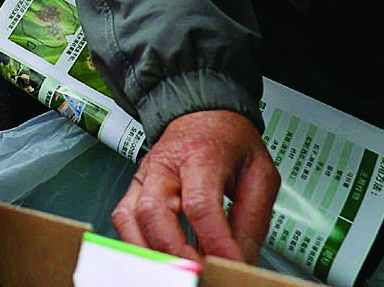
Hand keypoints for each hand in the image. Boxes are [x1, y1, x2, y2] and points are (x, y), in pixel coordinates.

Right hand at [115, 110, 277, 263]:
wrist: (202, 114)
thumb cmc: (231, 143)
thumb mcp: (260, 174)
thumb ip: (252, 218)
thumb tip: (242, 259)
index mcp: (201, 157)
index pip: (200, 205)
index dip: (214, 242)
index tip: (230, 266)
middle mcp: (164, 165)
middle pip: (154, 212)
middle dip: (175, 252)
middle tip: (198, 273)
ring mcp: (144, 175)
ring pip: (130, 217)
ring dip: (151, 251)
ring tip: (177, 270)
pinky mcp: (135, 187)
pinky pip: (122, 218)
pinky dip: (136, 243)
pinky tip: (158, 257)